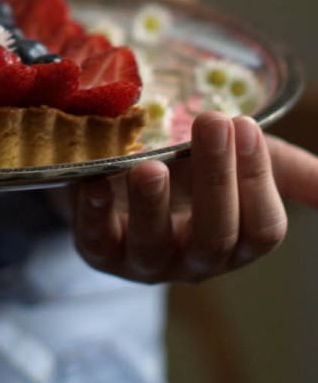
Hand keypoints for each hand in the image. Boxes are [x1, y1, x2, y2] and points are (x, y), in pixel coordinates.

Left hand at [68, 111, 316, 283]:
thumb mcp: (238, 160)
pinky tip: (95, 183)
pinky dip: (94, 214)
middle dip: (216, 179)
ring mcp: (143, 259)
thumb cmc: (188, 164)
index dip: (257, 180)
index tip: (245, 125)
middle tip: (212, 122)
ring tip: (149, 166)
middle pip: (214, 236)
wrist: (118, 166)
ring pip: (153, 248)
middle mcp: (193, 259)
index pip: (261, 229)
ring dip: (152, 206)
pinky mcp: (97, 250)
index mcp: (235, 241)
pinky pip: (95, 243)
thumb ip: (287, 171)